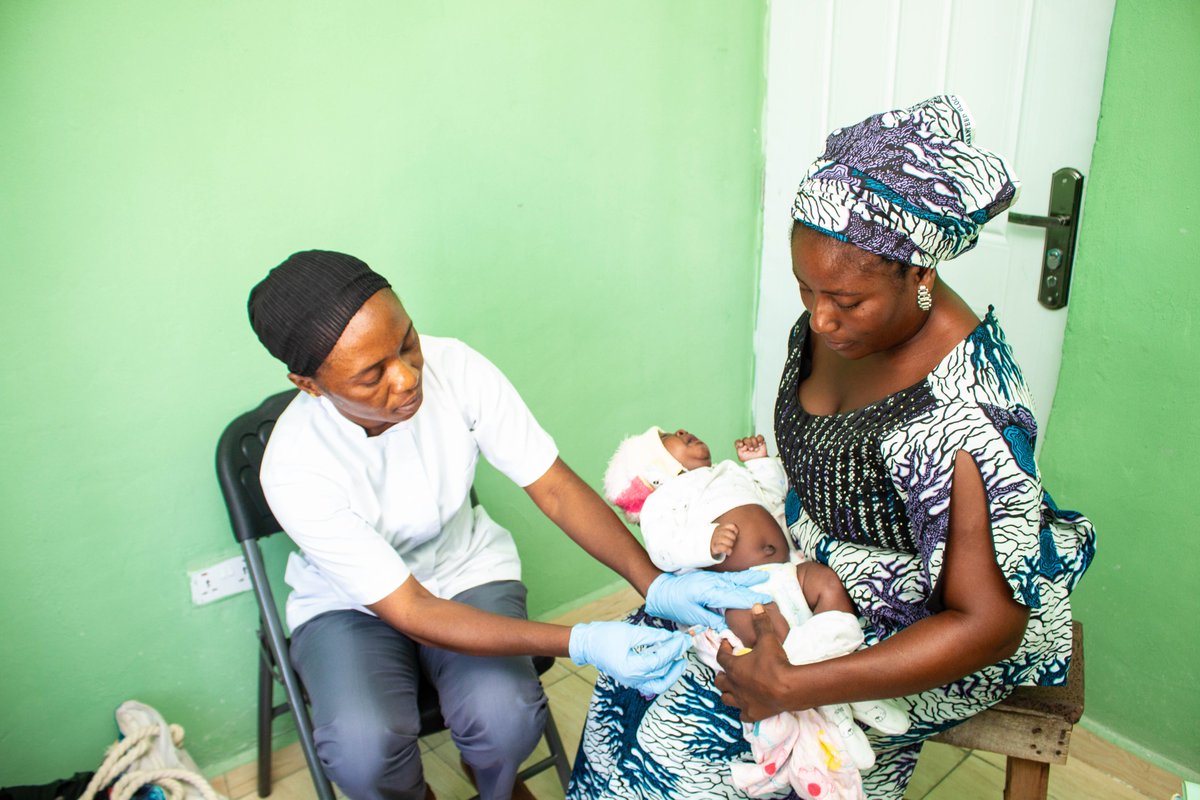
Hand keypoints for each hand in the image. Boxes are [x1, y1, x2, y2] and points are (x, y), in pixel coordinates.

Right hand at [569, 621, 689, 694]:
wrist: (587, 644)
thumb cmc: (604, 636)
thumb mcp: (630, 632)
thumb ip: (653, 636)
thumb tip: (671, 637)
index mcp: (630, 667)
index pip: (659, 660)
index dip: (674, 649)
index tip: (684, 639)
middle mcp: (632, 679)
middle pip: (661, 672)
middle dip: (676, 657)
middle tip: (685, 643)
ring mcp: (632, 682)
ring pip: (659, 684)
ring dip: (672, 672)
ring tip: (681, 659)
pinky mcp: (632, 680)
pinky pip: (651, 684)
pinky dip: (662, 676)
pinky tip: (669, 664)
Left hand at [645, 570, 771, 629]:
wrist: (661, 588)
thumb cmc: (674, 604)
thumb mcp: (691, 615)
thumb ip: (711, 619)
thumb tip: (726, 627)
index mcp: (710, 592)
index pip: (735, 597)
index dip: (751, 600)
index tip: (766, 602)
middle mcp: (713, 583)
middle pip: (738, 586)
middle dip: (754, 588)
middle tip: (771, 591)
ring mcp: (711, 578)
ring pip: (734, 578)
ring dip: (750, 578)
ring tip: (764, 575)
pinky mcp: (709, 578)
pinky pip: (728, 577)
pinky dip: (739, 576)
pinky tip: (746, 577)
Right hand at [710, 523, 738, 558]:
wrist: (706, 548)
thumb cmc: (718, 540)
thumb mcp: (721, 533)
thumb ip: (728, 530)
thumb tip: (737, 532)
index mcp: (720, 527)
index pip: (732, 526)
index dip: (736, 531)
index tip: (735, 534)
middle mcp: (716, 532)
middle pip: (730, 534)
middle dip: (733, 539)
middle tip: (731, 542)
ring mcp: (714, 540)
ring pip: (728, 541)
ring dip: (731, 544)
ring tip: (729, 547)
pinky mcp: (714, 548)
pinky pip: (724, 548)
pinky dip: (728, 551)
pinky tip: (728, 552)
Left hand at [714, 604, 795, 721]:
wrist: (789, 689)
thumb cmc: (775, 663)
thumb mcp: (768, 640)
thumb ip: (761, 623)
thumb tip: (755, 605)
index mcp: (734, 667)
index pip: (721, 656)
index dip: (722, 648)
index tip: (727, 644)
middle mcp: (734, 685)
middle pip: (719, 680)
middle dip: (722, 673)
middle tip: (729, 668)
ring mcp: (742, 702)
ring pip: (726, 699)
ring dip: (728, 692)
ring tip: (734, 687)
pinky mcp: (752, 714)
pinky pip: (742, 715)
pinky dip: (742, 710)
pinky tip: (748, 706)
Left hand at [734, 435, 767, 460]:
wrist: (758, 461)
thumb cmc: (750, 459)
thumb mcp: (741, 456)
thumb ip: (739, 450)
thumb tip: (742, 444)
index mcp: (741, 446)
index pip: (738, 442)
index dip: (739, 442)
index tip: (741, 445)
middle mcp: (746, 443)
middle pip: (745, 439)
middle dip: (748, 444)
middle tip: (751, 450)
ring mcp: (753, 441)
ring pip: (752, 437)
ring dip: (754, 444)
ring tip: (756, 449)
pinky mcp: (760, 440)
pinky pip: (759, 436)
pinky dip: (760, 440)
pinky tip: (760, 445)